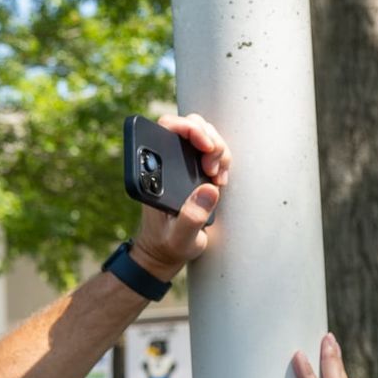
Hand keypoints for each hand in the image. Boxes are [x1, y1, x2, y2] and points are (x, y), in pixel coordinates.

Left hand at [130, 113, 231, 279]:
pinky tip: (219, 180)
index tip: (205, 146)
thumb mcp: (180, 237)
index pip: (167, 127)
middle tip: (212, 169)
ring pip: (206, 134)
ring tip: (217, 177)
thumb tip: (208, 189)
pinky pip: (213, 150)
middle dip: (210, 140)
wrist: (166, 251)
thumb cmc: (168, 244)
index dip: (188, 127)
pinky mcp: (195, 170)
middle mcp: (167, 161)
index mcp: (155, 171)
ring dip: (219, 150)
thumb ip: (191, 217)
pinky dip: (222, 159)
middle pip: (191, 125)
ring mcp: (182, 163)